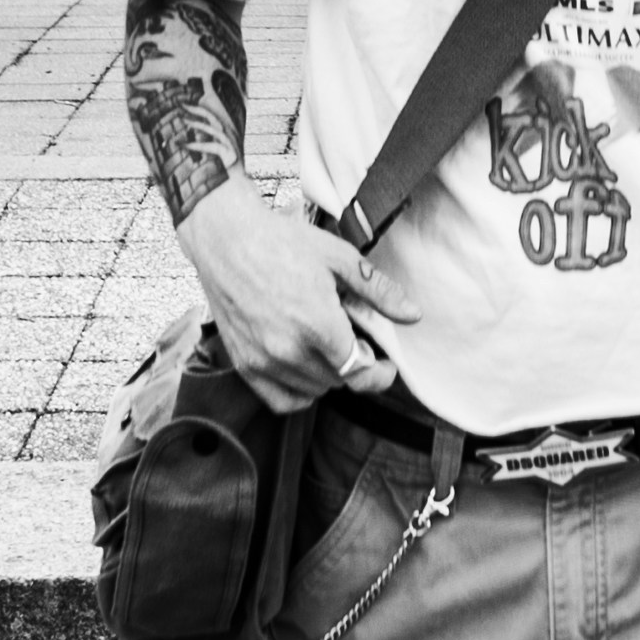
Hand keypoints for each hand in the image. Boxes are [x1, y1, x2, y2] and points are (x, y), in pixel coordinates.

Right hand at [173, 188, 413, 412]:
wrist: (226, 239)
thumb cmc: (281, 242)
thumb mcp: (339, 257)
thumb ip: (378, 290)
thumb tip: (412, 314)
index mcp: (318, 325)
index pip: (361, 374)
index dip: (380, 374)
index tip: (386, 365)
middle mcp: (290, 351)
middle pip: (340, 382)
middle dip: (355, 366)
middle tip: (353, 338)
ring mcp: (264, 361)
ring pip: (314, 391)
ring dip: (328, 375)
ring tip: (325, 344)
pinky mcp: (244, 364)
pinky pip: (281, 400)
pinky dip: (299, 392)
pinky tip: (305, 366)